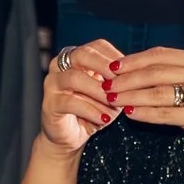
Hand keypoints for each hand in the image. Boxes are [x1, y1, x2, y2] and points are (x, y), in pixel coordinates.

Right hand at [36, 38, 119, 154]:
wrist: (71, 137)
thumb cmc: (92, 111)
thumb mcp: (109, 94)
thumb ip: (116, 82)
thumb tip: (133, 74)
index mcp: (76, 57)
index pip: (97, 46)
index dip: (115, 56)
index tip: (130, 70)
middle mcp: (60, 65)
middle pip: (82, 54)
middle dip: (104, 67)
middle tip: (121, 82)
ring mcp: (52, 83)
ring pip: (75, 78)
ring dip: (99, 91)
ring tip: (114, 105)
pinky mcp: (49, 103)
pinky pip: (70, 102)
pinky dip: (91, 110)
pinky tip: (104, 119)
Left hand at [103, 46, 183, 160]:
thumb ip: (165, 73)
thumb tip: (126, 67)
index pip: (160, 55)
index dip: (133, 60)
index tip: (112, 67)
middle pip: (156, 72)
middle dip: (127, 79)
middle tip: (107, 86)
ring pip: (158, 92)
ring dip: (131, 96)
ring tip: (113, 100)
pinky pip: (164, 113)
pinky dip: (143, 113)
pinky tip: (129, 114)